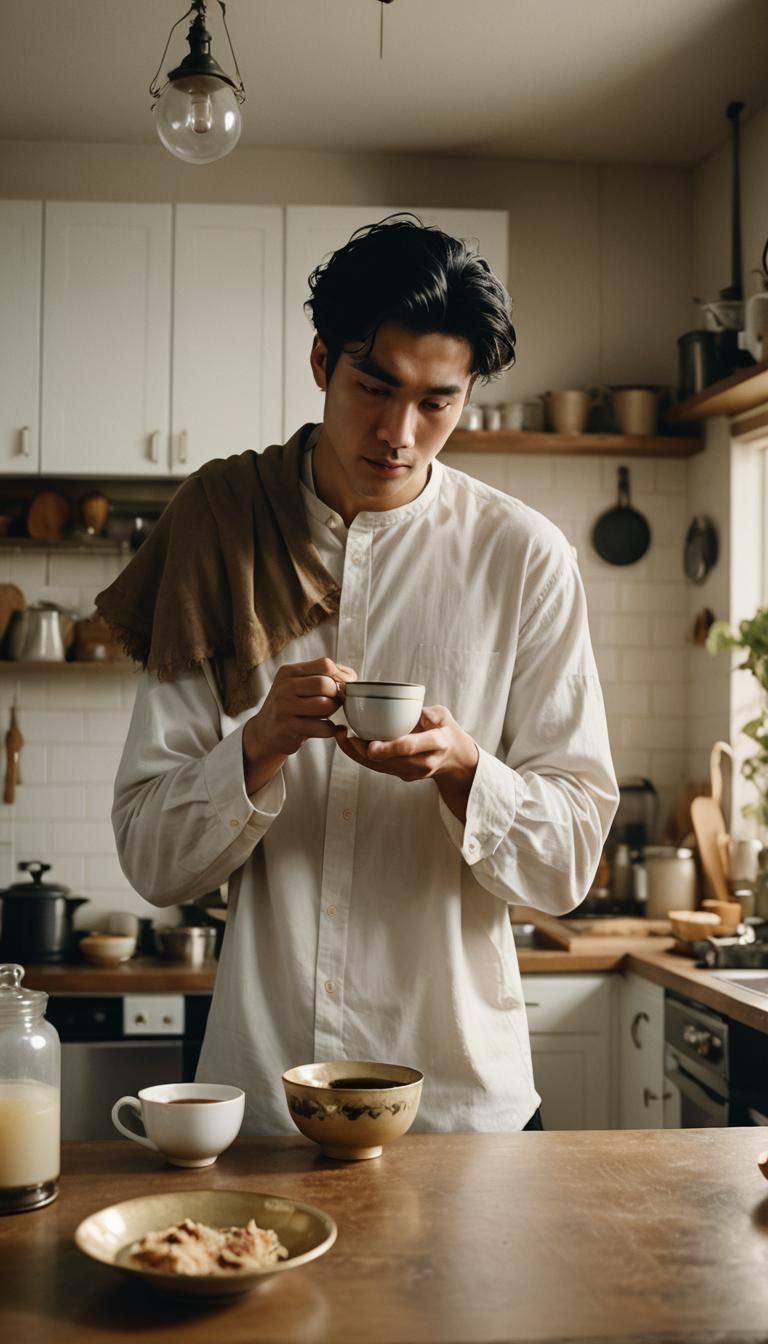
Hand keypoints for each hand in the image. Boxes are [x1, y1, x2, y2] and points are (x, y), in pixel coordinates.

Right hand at [242, 657, 355, 793]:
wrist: (265, 732)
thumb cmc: (290, 707)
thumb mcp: (299, 685)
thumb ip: (323, 676)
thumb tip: (351, 676)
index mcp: (289, 671)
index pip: (325, 664)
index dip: (341, 676)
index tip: (345, 686)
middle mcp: (285, 687)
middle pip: (326, 684)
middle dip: (337, 695)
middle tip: (335, 703)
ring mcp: (285, 707)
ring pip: (325, 705)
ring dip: (332, 712)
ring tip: (326, 715)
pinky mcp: (289, 728)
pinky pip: (322, 727)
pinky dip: (330, 729)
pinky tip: (326, 729)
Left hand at [334, 704, 478, 821]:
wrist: (456, 760)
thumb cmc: (446, 731)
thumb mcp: (445, 716)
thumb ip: (428, 712)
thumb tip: (407, 707)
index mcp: (437, 743)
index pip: (411, 747)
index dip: (389, 748)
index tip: (370, 746)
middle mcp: (424, 762)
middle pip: (390, 761)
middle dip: (364, 752)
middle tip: (345, 737)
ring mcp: (413, 773)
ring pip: (381, 768)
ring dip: (358, 755)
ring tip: (341, 737)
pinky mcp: (402, 775)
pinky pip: (379, 769)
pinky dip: (362, 758)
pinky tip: (348, 744)